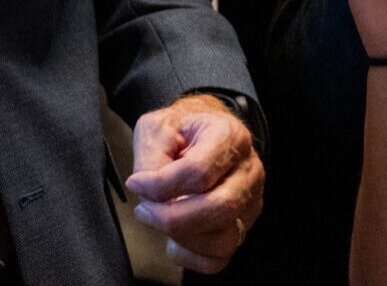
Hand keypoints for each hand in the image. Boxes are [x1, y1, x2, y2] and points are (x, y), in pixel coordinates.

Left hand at [126, 94, 265, 272]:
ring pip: (223, 239)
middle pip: (220, 208)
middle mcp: (249, 171)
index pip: (200, 172)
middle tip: (144, 211)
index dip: (161, 184)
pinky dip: (190, 255)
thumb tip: (150, 198)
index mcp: (230, 137)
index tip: (135, 182)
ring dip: (182, 238)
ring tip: (159, 219)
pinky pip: (219, 258)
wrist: (201, 132)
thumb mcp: (157, 128)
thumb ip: (151, 160)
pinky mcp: (242, 227)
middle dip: (173, 218)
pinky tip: (175, 237)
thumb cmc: (180, 131)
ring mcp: (250, 202)